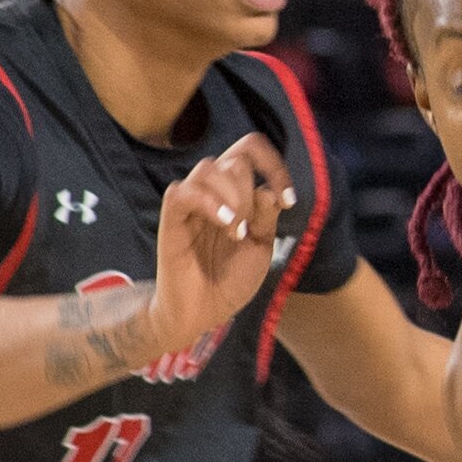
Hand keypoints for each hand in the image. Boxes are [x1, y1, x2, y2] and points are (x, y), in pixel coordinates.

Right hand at [150, 133, 292, 353]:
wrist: (205, 311)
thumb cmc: (231, 278)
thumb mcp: (261, 247)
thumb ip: (266, 217)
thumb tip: (268, 191)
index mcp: (237, 191)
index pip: (250, 150)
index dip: (274, 165)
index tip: (288, 201)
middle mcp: (214, 191)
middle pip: (234, 159)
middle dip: (250, 193)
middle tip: (248, 230)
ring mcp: (192, 203)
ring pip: (209, 168)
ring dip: (232, 198)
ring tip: (236, 232)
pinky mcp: (172, 218)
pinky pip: (183, 192)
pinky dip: (209, 203)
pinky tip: (226, 225)